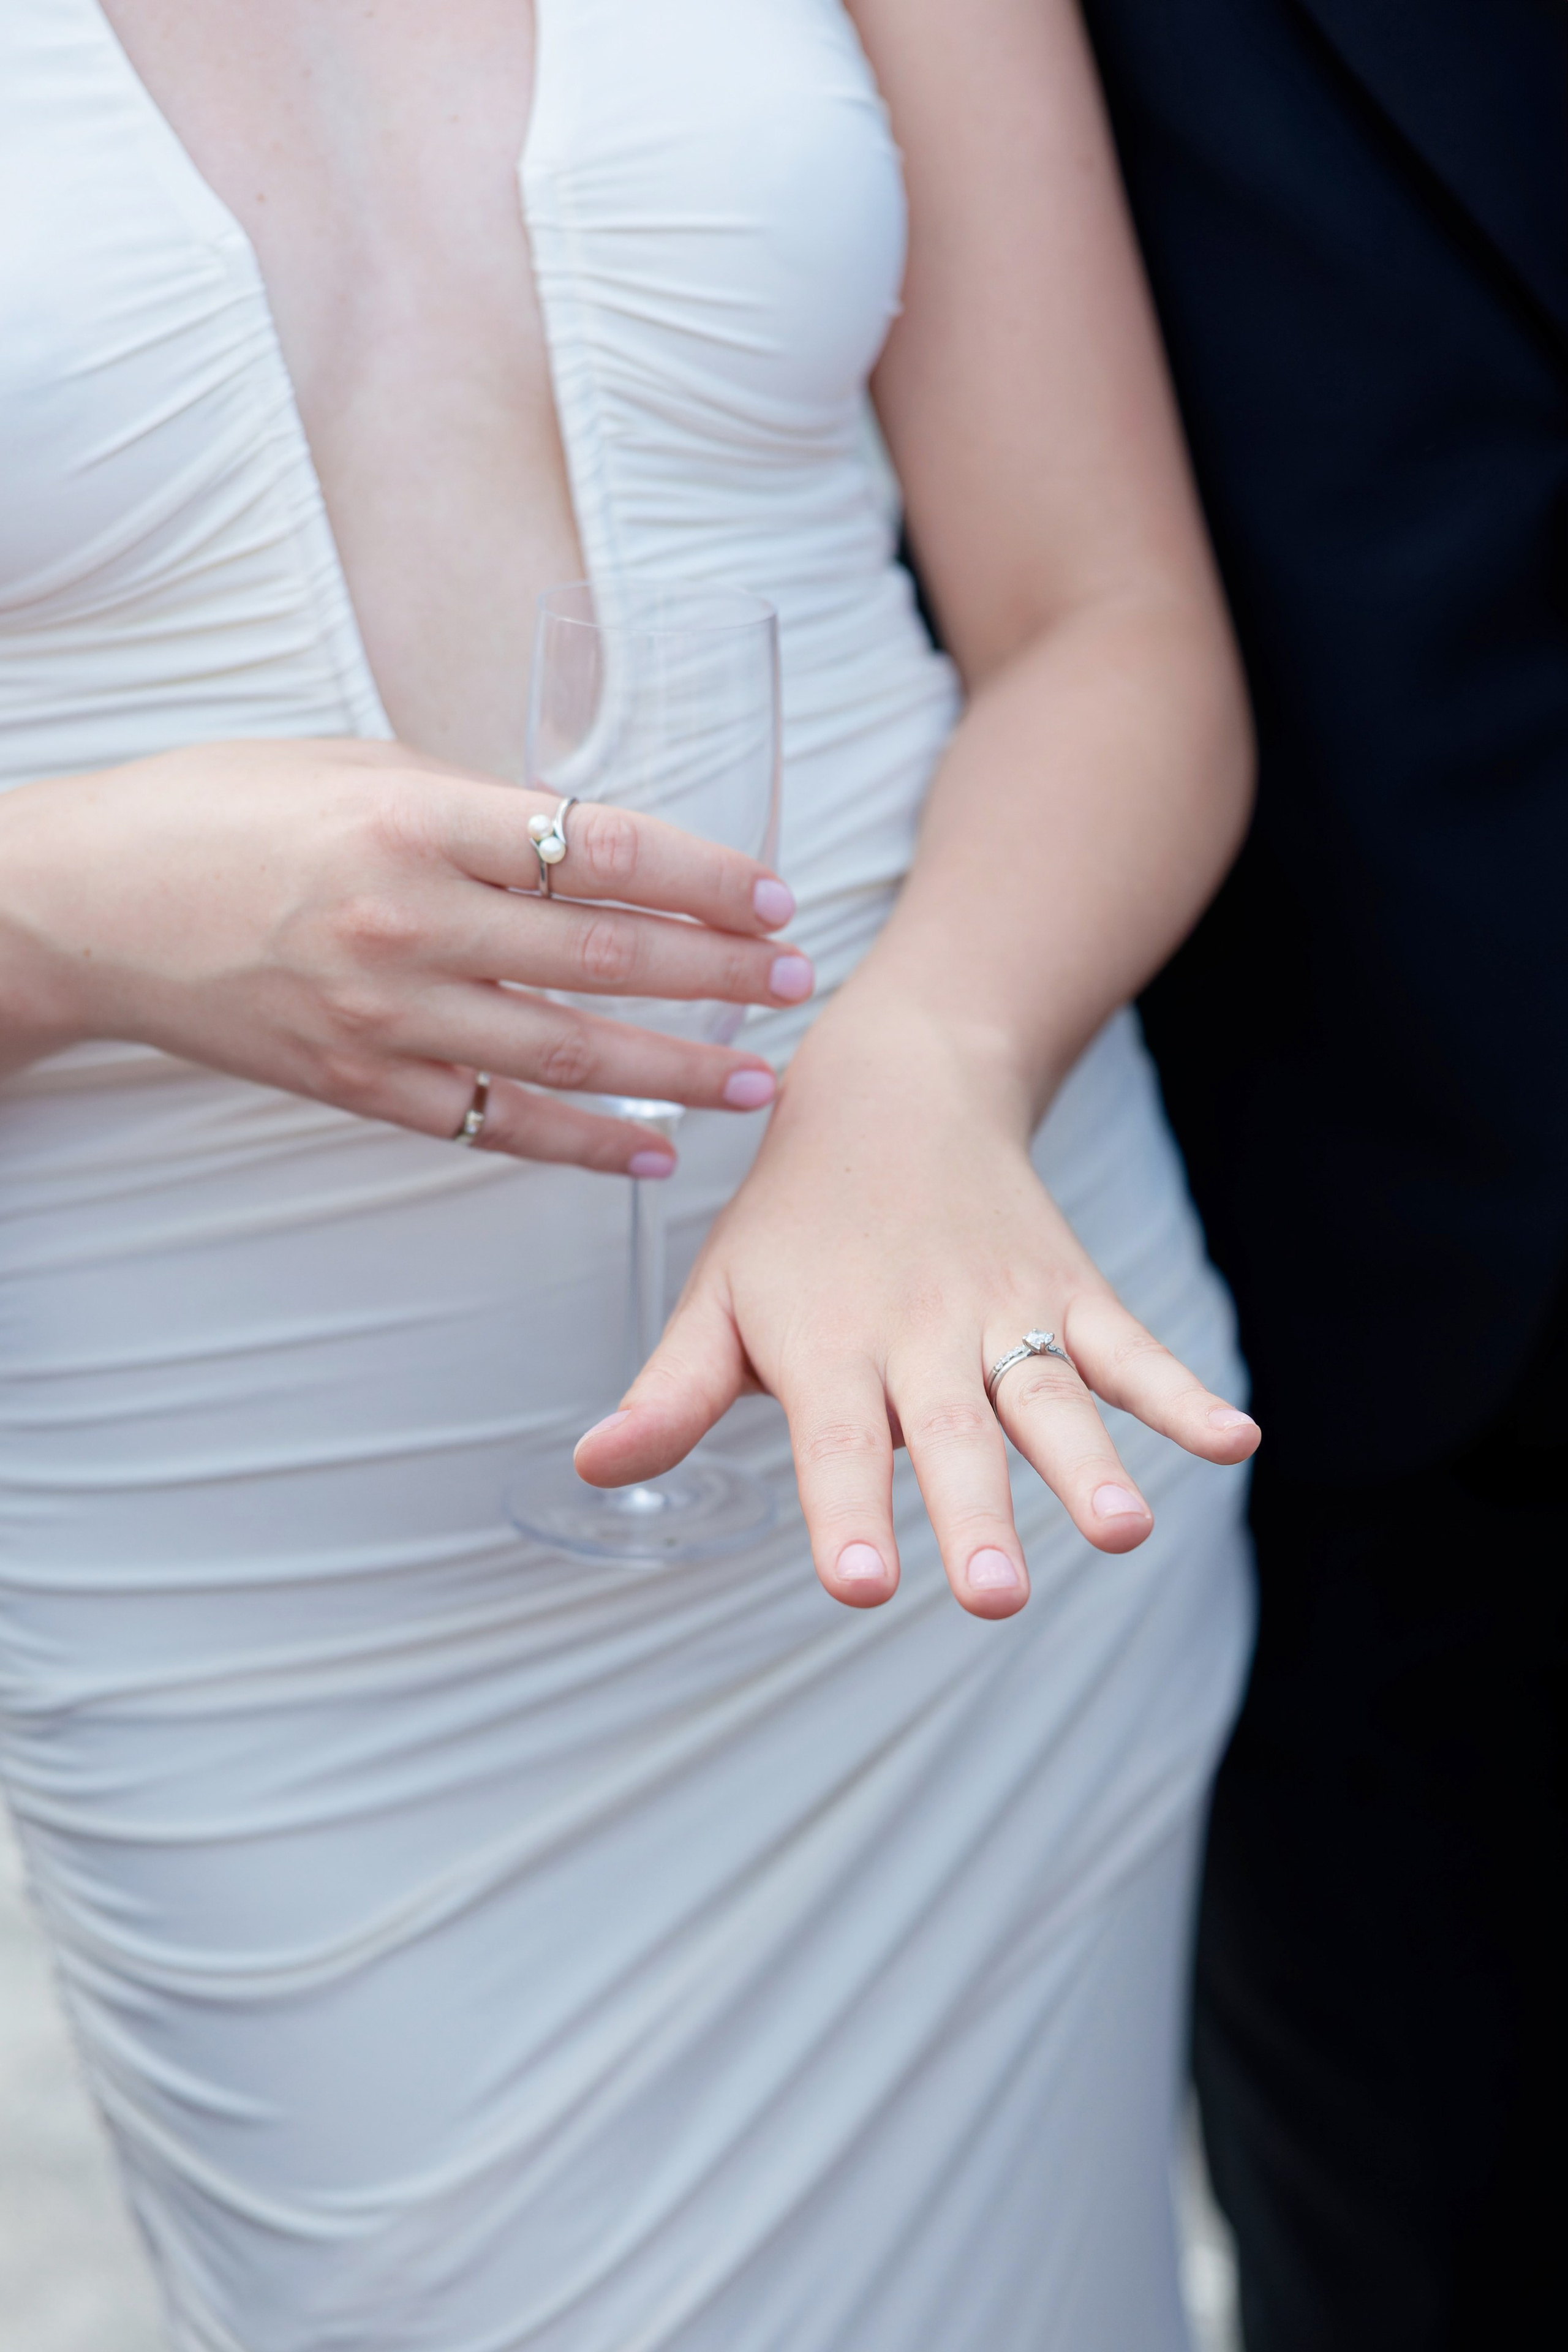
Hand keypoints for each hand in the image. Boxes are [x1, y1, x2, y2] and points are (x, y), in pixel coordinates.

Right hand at [0, 738, 810, 1169]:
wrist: (90, 905)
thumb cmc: (221, 810)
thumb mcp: (360, 765)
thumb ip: (480, 808)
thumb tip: (597, 849)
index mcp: (418, 818)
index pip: (606, 850)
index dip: (708, 878)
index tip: (774, 896)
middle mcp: (410, 923)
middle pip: (607, 959)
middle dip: (722, 976)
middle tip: (797, 983)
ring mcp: (385, 1017)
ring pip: (568, 1057)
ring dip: (678, 1074)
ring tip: (757, 1081)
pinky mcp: (360, 1086)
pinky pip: (496, 1126)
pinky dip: (581, 1146)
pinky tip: (650, 1153)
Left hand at [573, 993, 1258, 1614]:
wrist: (892, 1086)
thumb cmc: (789, 1222)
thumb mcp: (718, 1297)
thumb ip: (673, 1394)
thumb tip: (591, 1469)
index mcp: (827, 1346)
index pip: (833, 1441)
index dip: (846, 1510)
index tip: (862, 1583)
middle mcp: (919, 1333)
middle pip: (950, 1434)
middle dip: (974, 1516)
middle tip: (996, 1597)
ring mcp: (1004, 1310)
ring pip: (1049, 1394)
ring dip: (1088, 1463)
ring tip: (1122, 1530)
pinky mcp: (1068, 1289)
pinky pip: (1131, 1343)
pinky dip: (1182, 1391)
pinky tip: (1235, 1440)